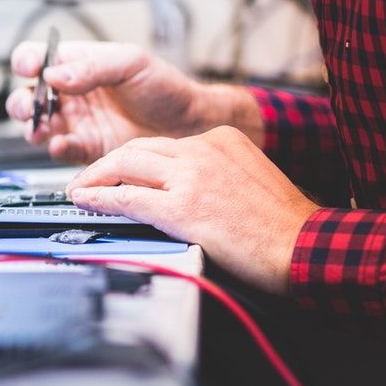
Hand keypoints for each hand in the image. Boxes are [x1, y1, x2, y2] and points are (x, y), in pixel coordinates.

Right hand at [5, 40, 262, 163]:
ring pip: (38, 125)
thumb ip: (92, 67)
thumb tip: (55, 74)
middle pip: (29, 95)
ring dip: (33, 127)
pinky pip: (61, 150)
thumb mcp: (131, 63)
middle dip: (22, 101)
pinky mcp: (87, 149)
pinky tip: (62, 144)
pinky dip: (56, 148)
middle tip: (31, 106)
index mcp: (79, 65)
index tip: (30, 68)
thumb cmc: (166, 88)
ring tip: (42, 128)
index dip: (27, 61)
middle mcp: (73, 94)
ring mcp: (78, 123)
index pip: (39, 58)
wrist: (191, 125)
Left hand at [66, 128, 318, 292]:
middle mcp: (203, 149)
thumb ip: (214, 174)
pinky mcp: (183, 206)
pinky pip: (127, 198)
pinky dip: (100, 199)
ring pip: (126, 165)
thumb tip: (182, 189)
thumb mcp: (249, 179)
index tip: (118, 171)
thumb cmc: (284, 225)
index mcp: (222, 139)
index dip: (133, 159)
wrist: (307, 246)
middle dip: (106, 164)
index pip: (162, 144)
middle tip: (86, 178)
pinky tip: (85, 202)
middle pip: (137, 148)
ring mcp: (192, 176)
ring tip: (79, 190)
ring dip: (95, 178)